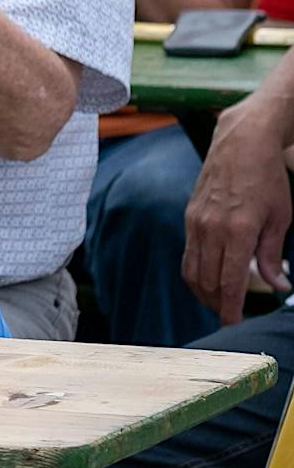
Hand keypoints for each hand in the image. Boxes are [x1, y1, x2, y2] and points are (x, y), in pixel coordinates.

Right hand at [184, 98, 292, 321]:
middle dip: (216, 304)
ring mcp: (195, 222)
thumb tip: (280, 286)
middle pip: (206, 281)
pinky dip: (195, 272)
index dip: (231, 308)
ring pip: (191, 270)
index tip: (234, 324)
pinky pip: (188, 253)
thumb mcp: (280, 218)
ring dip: (202, 291)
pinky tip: (209, 277)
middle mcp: (210, 229)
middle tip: (229, 316)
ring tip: (218, 301)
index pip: (229, 282)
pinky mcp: (189, 216)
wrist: (240, 143)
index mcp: (237, 231)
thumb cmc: (267, 178)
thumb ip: (273, 255)